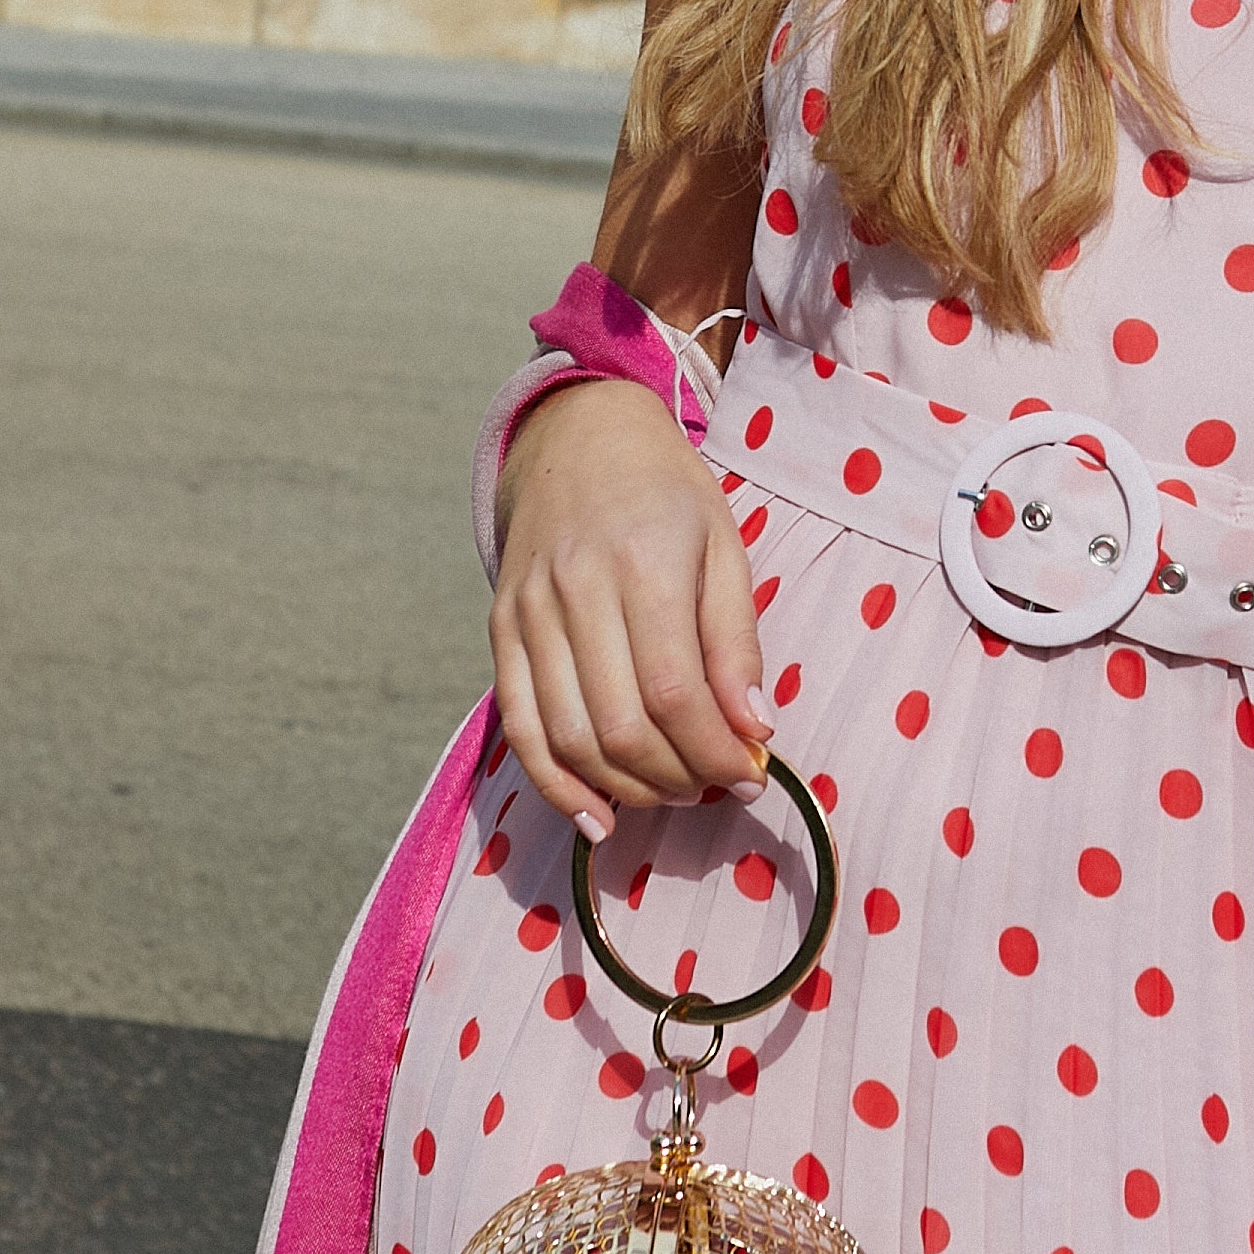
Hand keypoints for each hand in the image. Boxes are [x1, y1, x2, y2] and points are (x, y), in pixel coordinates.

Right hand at [489, 380, 772, 839]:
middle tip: (717, 785)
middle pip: (621, 725)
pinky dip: (556, 785)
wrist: (577, 436)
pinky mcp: (500, 629)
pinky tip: (597, 817)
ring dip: (628, 788)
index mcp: (643, 562)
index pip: (675, 692)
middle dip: (678, 777)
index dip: (716, 751)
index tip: (752, 774)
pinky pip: (521, 727)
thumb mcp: (724, 547)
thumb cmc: (667, 496)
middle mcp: (575, 589)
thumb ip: (737, 641)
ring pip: (571, 737)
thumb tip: (754, 729)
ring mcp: (528, 612)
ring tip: (674, 792)